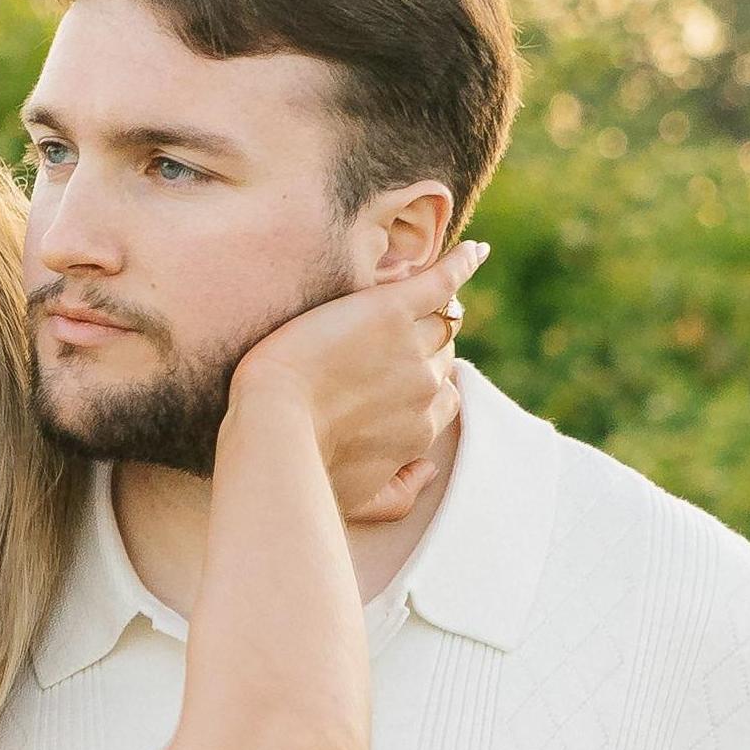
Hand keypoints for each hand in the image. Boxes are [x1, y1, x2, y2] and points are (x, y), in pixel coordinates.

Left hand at [225, 240, 482, 529]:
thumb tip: (431, 469)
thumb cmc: (308, 467)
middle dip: (424, 348)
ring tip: (428, 293)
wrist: (274, 424)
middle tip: (392, 337)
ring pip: (440, 321)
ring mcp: (411, 346)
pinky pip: (440, 282)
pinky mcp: (389, 309)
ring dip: (436, 310)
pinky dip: (461, 264)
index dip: (424, 385)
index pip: (443, 398)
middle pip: (441, 356)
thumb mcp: (361, 500)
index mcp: (423, 429)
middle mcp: (427, 387)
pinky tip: (475, 249)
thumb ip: (402, 491)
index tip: (398, 377)